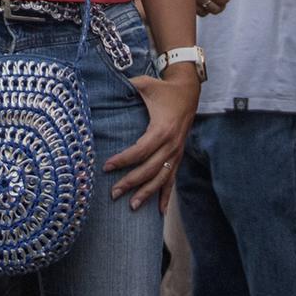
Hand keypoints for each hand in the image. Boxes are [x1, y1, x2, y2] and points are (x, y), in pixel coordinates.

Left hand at [105, 68, 198, 210]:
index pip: (140, 150)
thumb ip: (127, 85)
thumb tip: (106, 84)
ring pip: (161, 178)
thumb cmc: (163, 89)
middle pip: (149, 169)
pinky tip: (159, 211)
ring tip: (132, 206)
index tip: (106, 166)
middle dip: (131, 182)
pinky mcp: (178, 157)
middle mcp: (171, 145)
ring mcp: (176, 153)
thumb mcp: (145, 84)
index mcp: (162, 129)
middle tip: (113, 193)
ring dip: (147, 193)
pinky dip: (166, 196)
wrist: (188, 92)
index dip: (123, 160)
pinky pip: (172, 179)